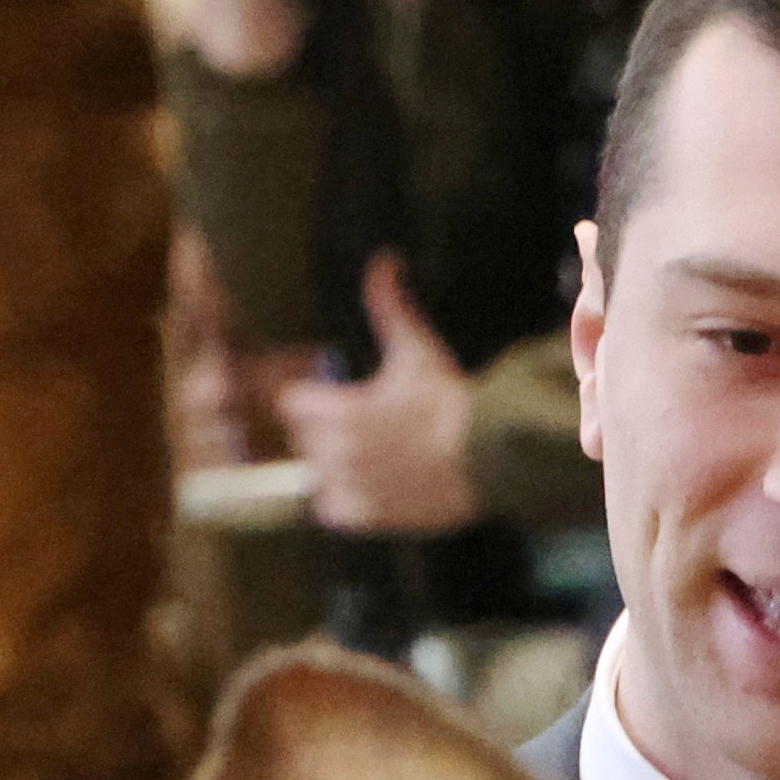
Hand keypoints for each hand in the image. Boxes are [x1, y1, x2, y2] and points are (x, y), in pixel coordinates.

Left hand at [278, 255, 484, 534]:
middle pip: (305, 437)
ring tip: (373, 454)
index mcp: (339, 411)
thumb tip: (382, 260)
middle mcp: (335, 453)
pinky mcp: (362, 518)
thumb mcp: (417, 349)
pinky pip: (330, 507)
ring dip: (335, 463)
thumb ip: (388, 305)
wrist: (487, 459)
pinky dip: (345, 498)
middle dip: (326, 428)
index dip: (314, 397)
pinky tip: (373, 482)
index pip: (292, 403)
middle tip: (368, 424)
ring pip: (317, 472)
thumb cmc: (449, 401)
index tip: (338, 397)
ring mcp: (348, 487)